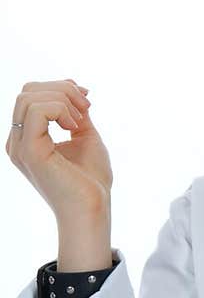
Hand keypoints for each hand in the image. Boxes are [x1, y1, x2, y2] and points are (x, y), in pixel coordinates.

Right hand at [6, 79, 112, 219]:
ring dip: (63, 99)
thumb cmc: (91, 181)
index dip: (60, 89)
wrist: (93, 209)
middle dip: (62, 90)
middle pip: (27, 91)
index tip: (87, 101)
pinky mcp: (30, 151)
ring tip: (81, 121)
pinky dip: (60, 109)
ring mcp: (20, 147)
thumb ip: (75, 113)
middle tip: (87, 108)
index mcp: (28, 138)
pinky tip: (74, 127)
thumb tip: (75, 89)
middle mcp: (18, 142)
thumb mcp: (84, 136)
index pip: (31, 96)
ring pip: (29, 97)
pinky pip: (36, 111)